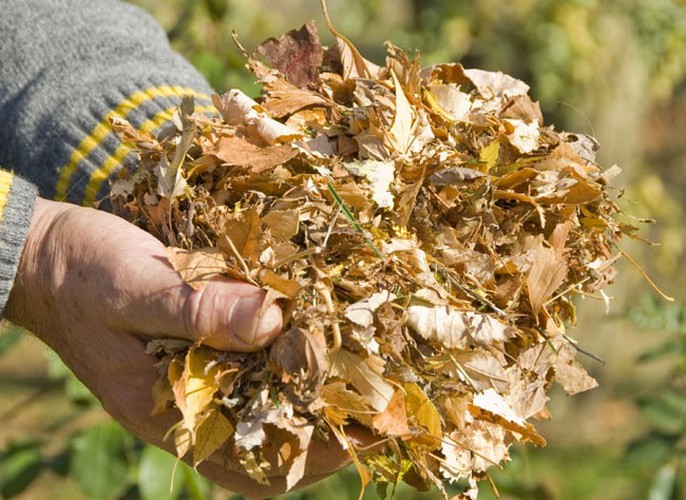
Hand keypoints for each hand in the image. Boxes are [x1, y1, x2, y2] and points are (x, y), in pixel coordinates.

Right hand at [3, 198, 354, 496]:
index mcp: (172, 412)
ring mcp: (196, 376)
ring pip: (268, 399)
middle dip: (331, 421)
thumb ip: (200, 311)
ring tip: (366, 362)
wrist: (46, 257)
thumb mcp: (138, 289)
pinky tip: (314, 328)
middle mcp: (192, 404)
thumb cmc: (83, 275)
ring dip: (315, 388)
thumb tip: (276, 322)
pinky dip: (287, 354)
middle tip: (385, 393)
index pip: (258, 460)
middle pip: (274, 433)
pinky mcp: (199, 344)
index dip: (318, 452)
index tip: (371, 429)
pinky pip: (252, 362)